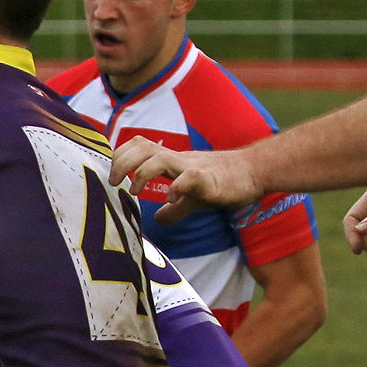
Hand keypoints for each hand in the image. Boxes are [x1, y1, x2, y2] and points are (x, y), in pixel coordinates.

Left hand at [111, 139, 260, 223]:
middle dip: (121, 162)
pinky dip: (176, 188)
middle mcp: (178, 159)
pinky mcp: (209, 179)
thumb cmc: (224, 181)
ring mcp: (193, 167)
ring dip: (141, 173)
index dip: (119, 155)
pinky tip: (170, 200)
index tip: (109, 173)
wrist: (257, 171)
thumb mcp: (193, 197)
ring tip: (133, 192)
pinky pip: (190, 178)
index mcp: (170, 161)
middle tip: (112, 182)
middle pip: (142, 147)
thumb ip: (174, 208)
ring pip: (160, 158)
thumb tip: (157, 220)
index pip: (138, 146)